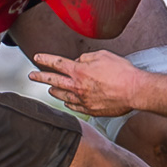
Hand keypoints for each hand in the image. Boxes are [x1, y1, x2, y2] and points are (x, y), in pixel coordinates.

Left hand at [28, 51, 142, 116]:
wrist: (134, 90)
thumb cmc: (122, 72)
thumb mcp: (103, 55)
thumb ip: (87, 57)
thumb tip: (79, 61)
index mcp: (79, 71)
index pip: (57, 63)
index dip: (45, 59)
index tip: (36, 58)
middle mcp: (77, 86)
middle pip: (53, 81)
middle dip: (40, 77)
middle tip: (32, 76)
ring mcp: (83, 100)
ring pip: (62, 96)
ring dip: (54, 91)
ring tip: (50, 88)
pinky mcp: (90, 110)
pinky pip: (74, 107)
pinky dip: (68, 103)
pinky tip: (67, 102)